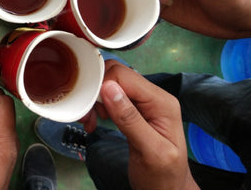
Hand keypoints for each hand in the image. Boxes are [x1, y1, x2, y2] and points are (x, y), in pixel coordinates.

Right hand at [97, 61, 198, 189]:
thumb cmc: (163, 175)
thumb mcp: (149, 151)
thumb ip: (130, 119)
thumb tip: (109, 88)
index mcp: (162, 102)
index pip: (125, 76)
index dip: (102, 85)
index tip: (90, 106)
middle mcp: (154, 96)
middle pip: (117, 75)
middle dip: (97, 90)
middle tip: (88, 114)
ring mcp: (144, 102)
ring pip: (111, 84)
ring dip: (95, 100)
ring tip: (91, 121)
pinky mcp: (134, 109)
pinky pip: (111, 97)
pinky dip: (98, 106)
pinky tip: (96, 121)